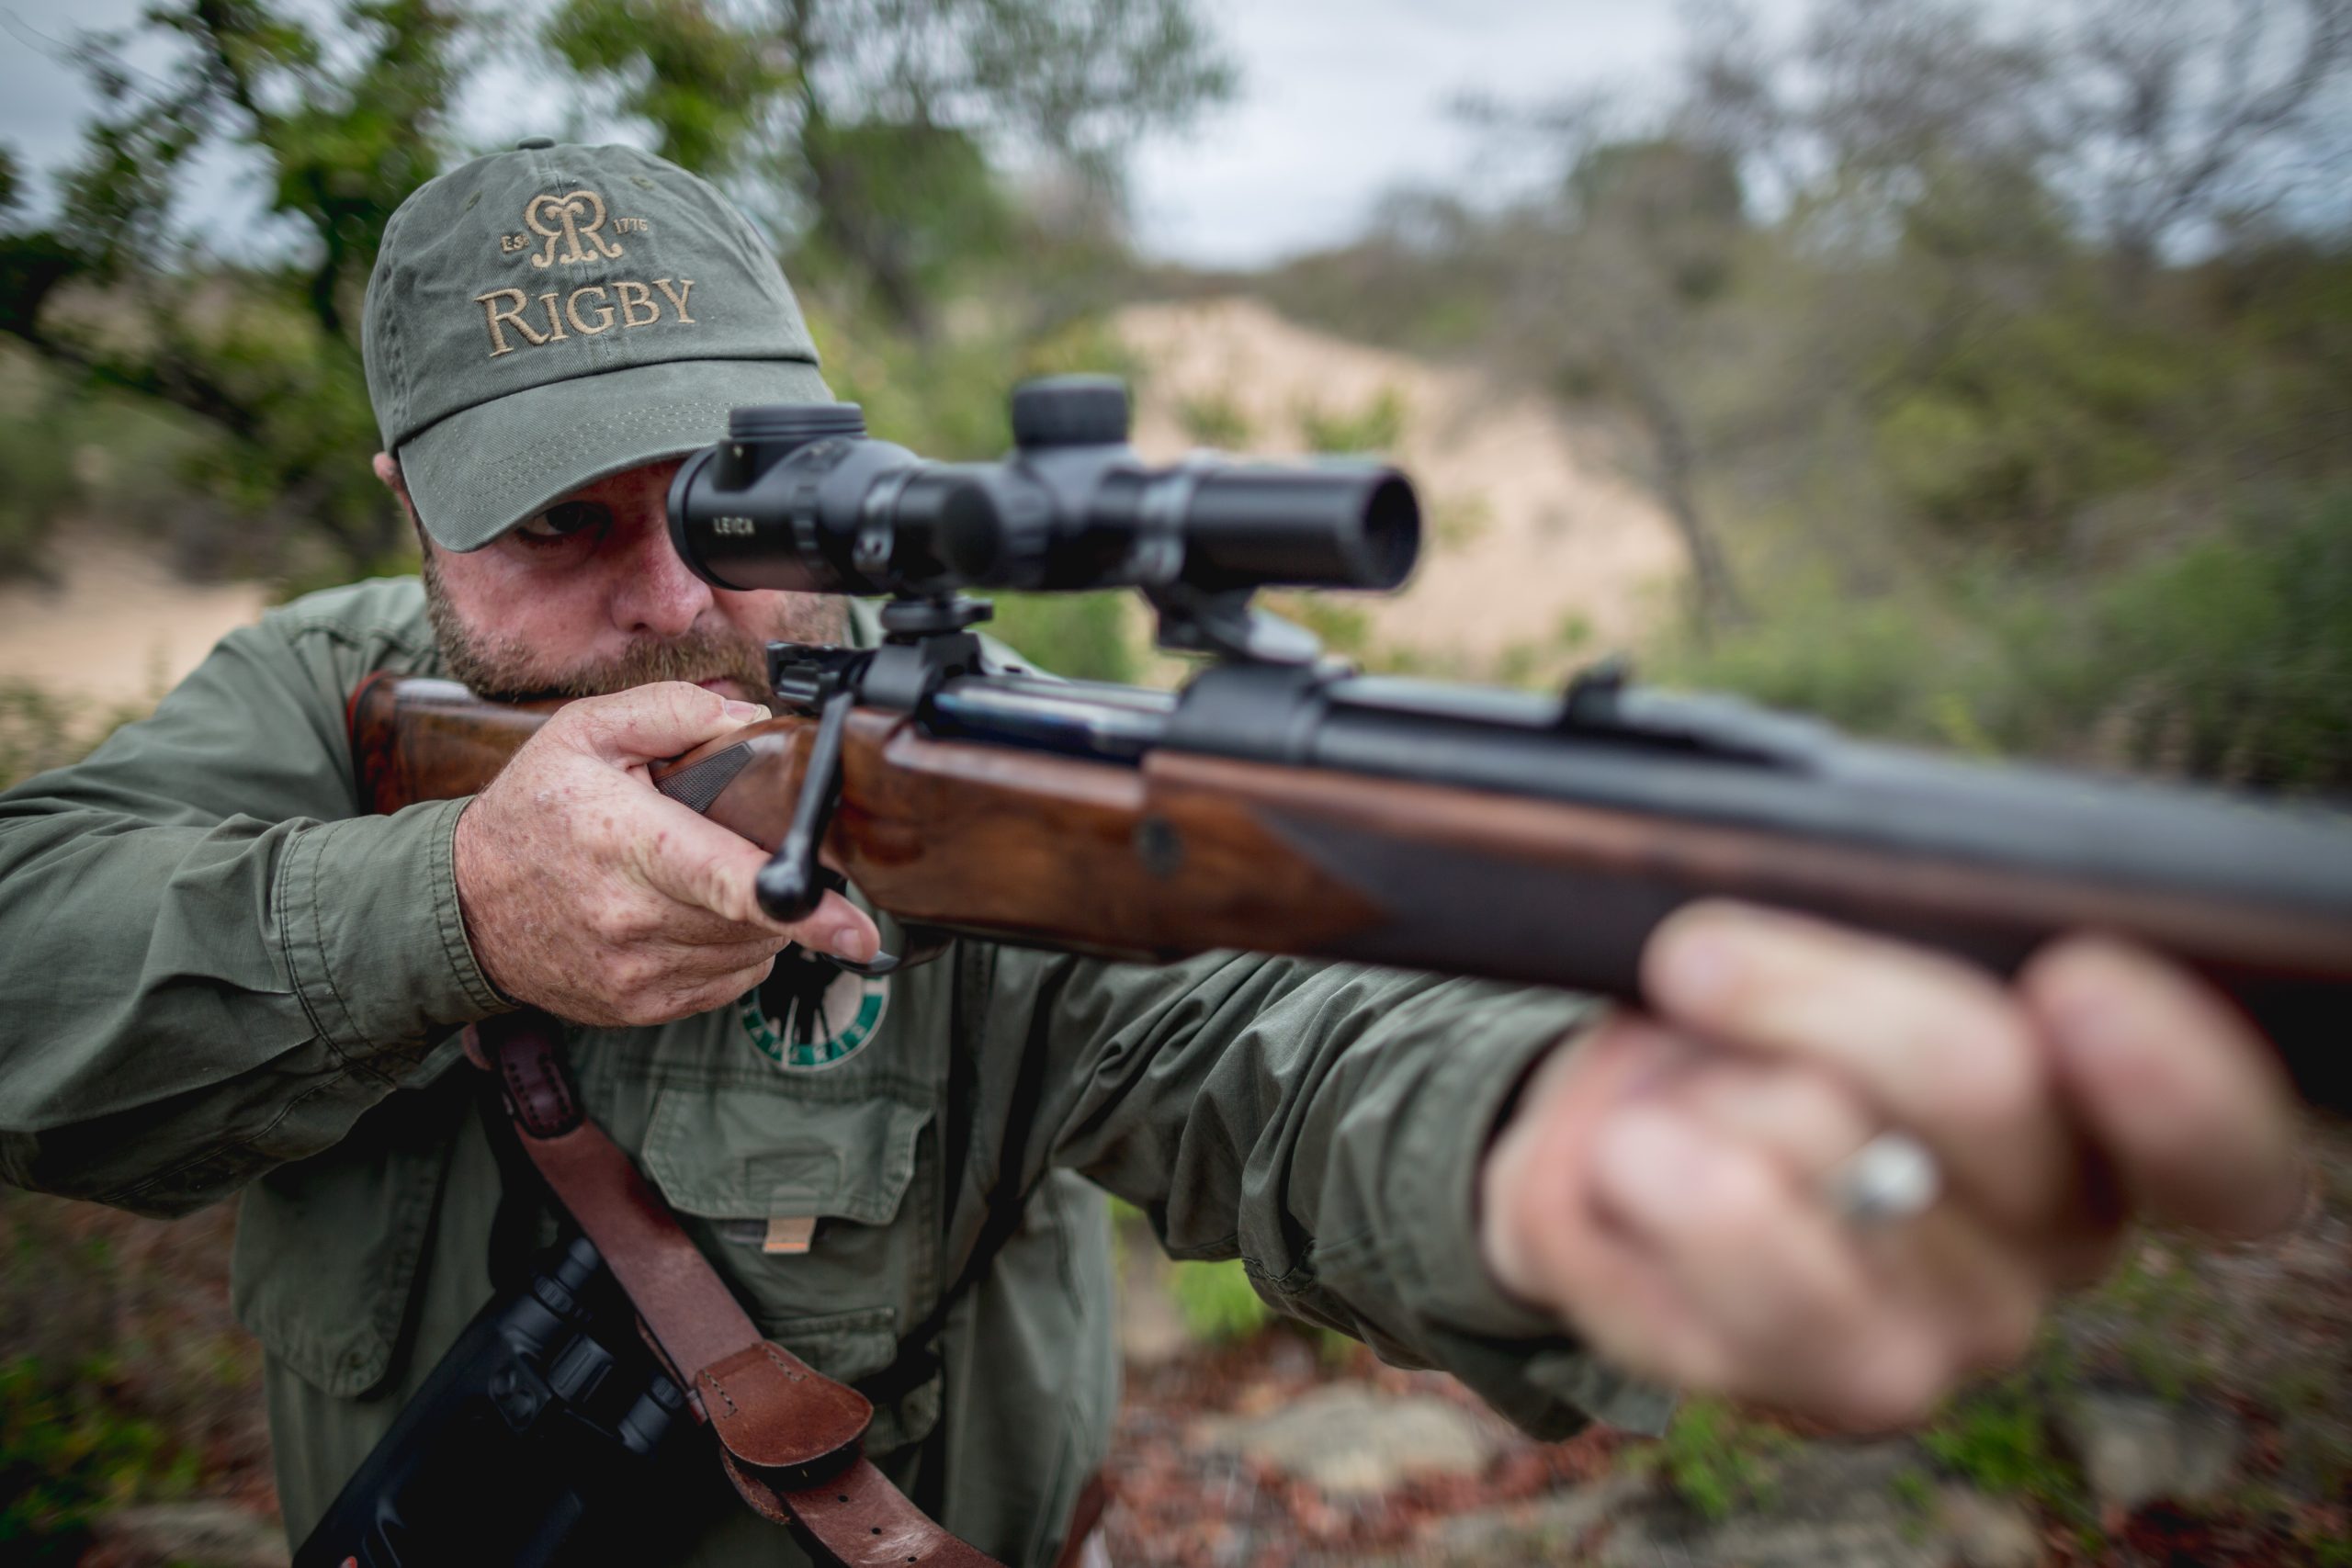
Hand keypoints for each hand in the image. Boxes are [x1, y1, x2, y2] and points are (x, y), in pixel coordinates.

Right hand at [452, 681, 880, 1026]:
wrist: (464, 904)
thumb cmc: (532, 811)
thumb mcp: (584, 732)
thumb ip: (672, 712)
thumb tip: (751, 722)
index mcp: (626, 842)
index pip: (726, 880)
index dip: (801, 907)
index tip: (856, 929)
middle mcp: (631, 918)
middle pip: (755, 919)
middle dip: (782, 886)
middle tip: (757, 851)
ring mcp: (636, 972)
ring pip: (751, 953)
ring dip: (759, 919)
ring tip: (713, 877)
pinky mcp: (640, 1007)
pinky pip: (727, 982)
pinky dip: (734, 950)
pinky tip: (697, 915)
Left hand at [1478, 900, 2305, 1430]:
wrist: (1618, 1145)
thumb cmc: (1753, 1029)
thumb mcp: (1819, 954)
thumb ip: (1871, 932)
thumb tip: (1836, 896)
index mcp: (2101, 1131)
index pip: (2221, 1151)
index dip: (2175, 1078)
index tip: (2076, 980)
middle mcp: (2051, 1249)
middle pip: (1984, 1085)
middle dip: (1814, 988)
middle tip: (1694, 954)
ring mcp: (1938, 1338)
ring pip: (1819, 1141)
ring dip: (1700, 1081)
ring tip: (1663, 1094)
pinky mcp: (1797, 1386)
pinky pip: (1704, 1231)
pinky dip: (1623, 1159)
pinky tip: (1622, 1159)